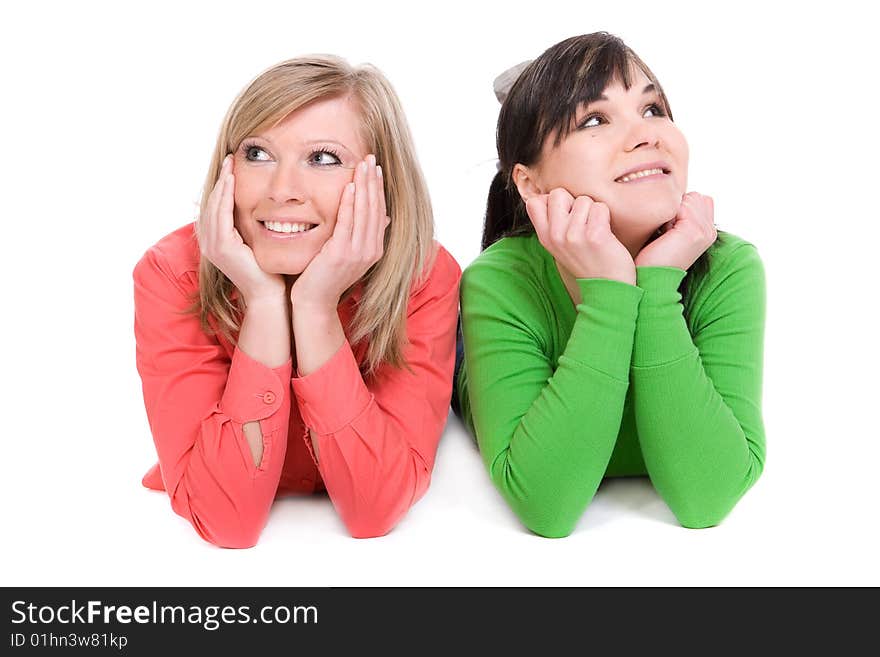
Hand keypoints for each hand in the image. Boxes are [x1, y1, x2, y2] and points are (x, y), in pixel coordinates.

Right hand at [198, 155, 286, 303]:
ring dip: (222, 182)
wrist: (269, 295)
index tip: (232, 167)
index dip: (223, 186)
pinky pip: (221, 214)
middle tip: (230, 158)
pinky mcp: (221, 246)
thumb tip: (264, 208)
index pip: (216, 207)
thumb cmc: (268, 271)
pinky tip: (232, 180)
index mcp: (216, 241)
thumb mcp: (257, 243)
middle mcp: (209, 243)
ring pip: (214, 205)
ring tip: (230, 164)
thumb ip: (252, 226)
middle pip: (211, 202)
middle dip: (221, 179)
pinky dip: (225, 195)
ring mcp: (212, 245)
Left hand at [290, 154, 389, 311]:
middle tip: (370, 158)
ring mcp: (358, 253)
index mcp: (374, 249)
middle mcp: (370, 250)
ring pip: (364, 212)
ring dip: (364, 186)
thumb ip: (362, 235)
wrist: (313, 302)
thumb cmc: (324, 277)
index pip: (378, 211)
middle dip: (373, 181)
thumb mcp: (347, 253)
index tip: (374, 167)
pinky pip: (348, 223)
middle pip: (374, 208)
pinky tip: (350, 186)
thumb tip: (384, 217)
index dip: (377, 188)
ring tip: (362, 165)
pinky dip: (350, 203)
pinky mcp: (342, 254)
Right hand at [526, 188, 635, 284]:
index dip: (551, 201)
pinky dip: (606, 216)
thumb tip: (548, 195)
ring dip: (593, 211)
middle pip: (558, 194)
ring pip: (583, 199)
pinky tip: (605, 234)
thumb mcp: (559, 246)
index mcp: (544, 237)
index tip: (564, 215)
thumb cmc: (586, 260)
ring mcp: (573, 236)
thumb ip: (551, 223)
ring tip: (594, 230)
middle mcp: (555, 236)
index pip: (534, 202)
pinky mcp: (594, 236)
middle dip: (573, 202)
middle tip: (582, 221)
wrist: (607, 287)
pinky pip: (600, 208)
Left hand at [634, 192, 716, 269]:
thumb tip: (675, 198)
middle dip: (674, 208)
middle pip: (692, 196)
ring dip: (669, 212)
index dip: (677, 208)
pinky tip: (662, 235)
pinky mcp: (693, 231)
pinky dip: (666, 216)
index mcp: (707, 230)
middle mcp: (709, 230)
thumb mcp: (670, 232)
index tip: (666, 230)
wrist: (648, 278)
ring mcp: (704, 231)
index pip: (696, 198)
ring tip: (663, 234)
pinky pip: (679, 205)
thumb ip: (679, 216)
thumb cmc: (652, 256)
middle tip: (664, 233)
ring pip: (686, 199)